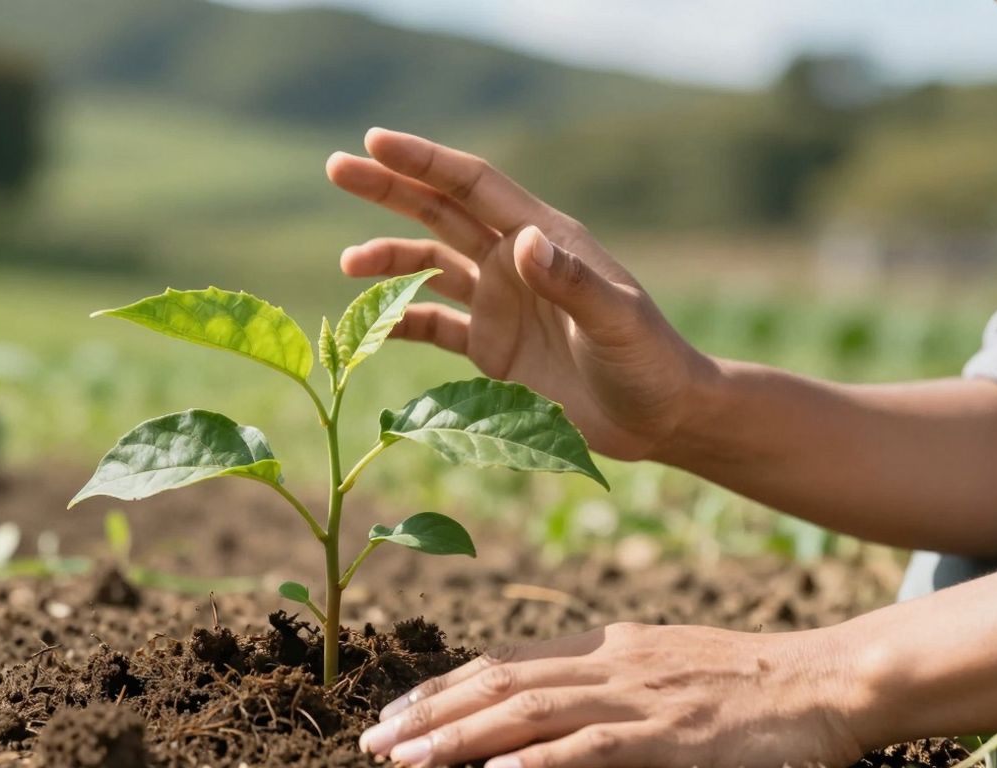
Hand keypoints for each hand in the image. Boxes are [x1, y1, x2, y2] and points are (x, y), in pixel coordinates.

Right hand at [327, 129, 716, 460]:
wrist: (659, 417)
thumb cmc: (649, 363)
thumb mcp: (615, 322)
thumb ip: (570, 283)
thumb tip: (520, 242)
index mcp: (543, 239)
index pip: (473, 187)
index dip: (425, 163)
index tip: (376, 142)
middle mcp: (515, 263)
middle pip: (440, 213)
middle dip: (390, 189)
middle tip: (337, 167)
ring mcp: (501, 305)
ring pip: (430, 267)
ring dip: (389, 261)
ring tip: (348, 264)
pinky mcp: (492, 348)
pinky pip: (435, 326)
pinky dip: (400, 321)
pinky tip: (370, 324)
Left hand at [356, 622, 864, 767]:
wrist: (826, 680)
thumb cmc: (748, 683)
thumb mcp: (663, 666)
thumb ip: (605, 680)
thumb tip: (543, 701)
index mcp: (605, 647)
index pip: (502, 662)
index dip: (442, 686)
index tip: (396, 712)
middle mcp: (609, 663)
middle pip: (498, 683)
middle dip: (430, 714)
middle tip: (374, 742)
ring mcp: (638, 697)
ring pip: (527, 713)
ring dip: (459, 738)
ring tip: (406, 760)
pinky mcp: (672, 737)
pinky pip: (592, 749)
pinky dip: (538, 763)